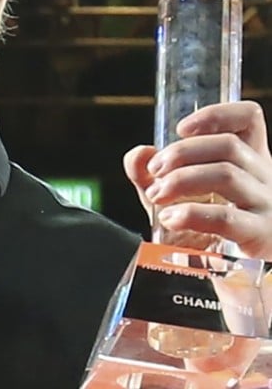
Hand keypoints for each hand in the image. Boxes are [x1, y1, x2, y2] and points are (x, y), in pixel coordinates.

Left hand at [124, 101, 271, 258]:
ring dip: (181, 180)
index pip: (249, 120)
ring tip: (156, 196)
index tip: (181, 128)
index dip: (217, 115)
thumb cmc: (204, 233)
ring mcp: (268, 206)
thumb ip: (150, 175)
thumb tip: (139, 154)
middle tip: (154, 172)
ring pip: (227, 174)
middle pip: (229, 145)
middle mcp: (264, 178)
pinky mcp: (263, 236)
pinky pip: (227, 217)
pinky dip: (191, 213)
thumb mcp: (173, 198)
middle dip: (181, 152)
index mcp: (248, 162)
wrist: (226, 283)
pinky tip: (170, 218)